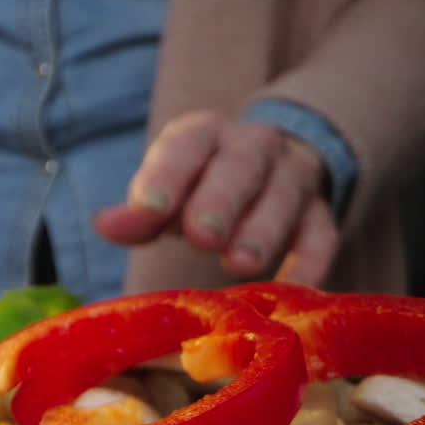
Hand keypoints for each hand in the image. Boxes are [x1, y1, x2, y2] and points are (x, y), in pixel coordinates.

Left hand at [94, 110, 339, 286]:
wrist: (265, 169)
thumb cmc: (196, 188)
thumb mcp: (164, 193)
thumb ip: (139, 213)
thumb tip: (104, 226)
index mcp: (204, 134)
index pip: (186, 146)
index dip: (167, 176)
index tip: (149, 209)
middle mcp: (254, 147)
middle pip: (240, 168)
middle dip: (220, 201)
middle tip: (201, 236)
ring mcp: (292, 178)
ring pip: (283, 198)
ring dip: (262, 231)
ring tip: (239, 265)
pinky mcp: (319, 214)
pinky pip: (321, 235)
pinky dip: (310, 262)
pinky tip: (294, 290)